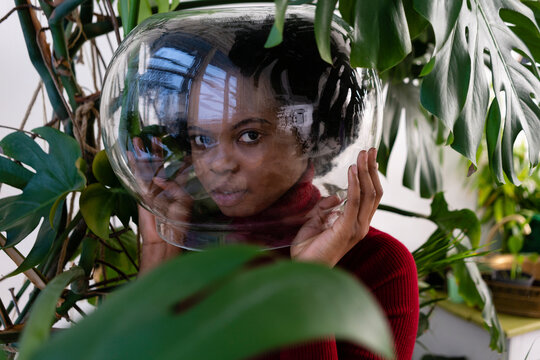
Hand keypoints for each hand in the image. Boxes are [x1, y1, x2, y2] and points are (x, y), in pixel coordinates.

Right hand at [127, 136, 191, 272]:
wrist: (164, 238)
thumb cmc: (178, 223)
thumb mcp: (184, 202)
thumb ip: (175, 187)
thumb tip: (159, 179)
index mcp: (175, 189)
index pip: (173, 169)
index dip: (172, 157)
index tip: (171, 142)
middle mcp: (162, 187)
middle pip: (157, 164)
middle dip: (155, 150)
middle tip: (153, 136)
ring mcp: (150, 189)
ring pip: (145, 167)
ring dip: (142, 153)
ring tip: (139, 139)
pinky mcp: (141, 193)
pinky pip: (136, 176)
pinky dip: (133, 164)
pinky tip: (130, 153)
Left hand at [290, 148, 381, 266]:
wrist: (304, 268)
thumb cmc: (308, 248)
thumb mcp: (316, 222)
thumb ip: (326, 208)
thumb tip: (336, 196)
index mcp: (356, 223)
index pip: (370, 196)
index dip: (370, 176)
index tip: (368, 158)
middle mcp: (361, 225)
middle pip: (374, 192)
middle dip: (371, 169)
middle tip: (369, 150)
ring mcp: (356, 227)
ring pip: (368, 194)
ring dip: (365, 172)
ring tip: (362, 155)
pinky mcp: (347, 229)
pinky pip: (354, 202)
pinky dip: (354, 184)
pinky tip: (352, 170)